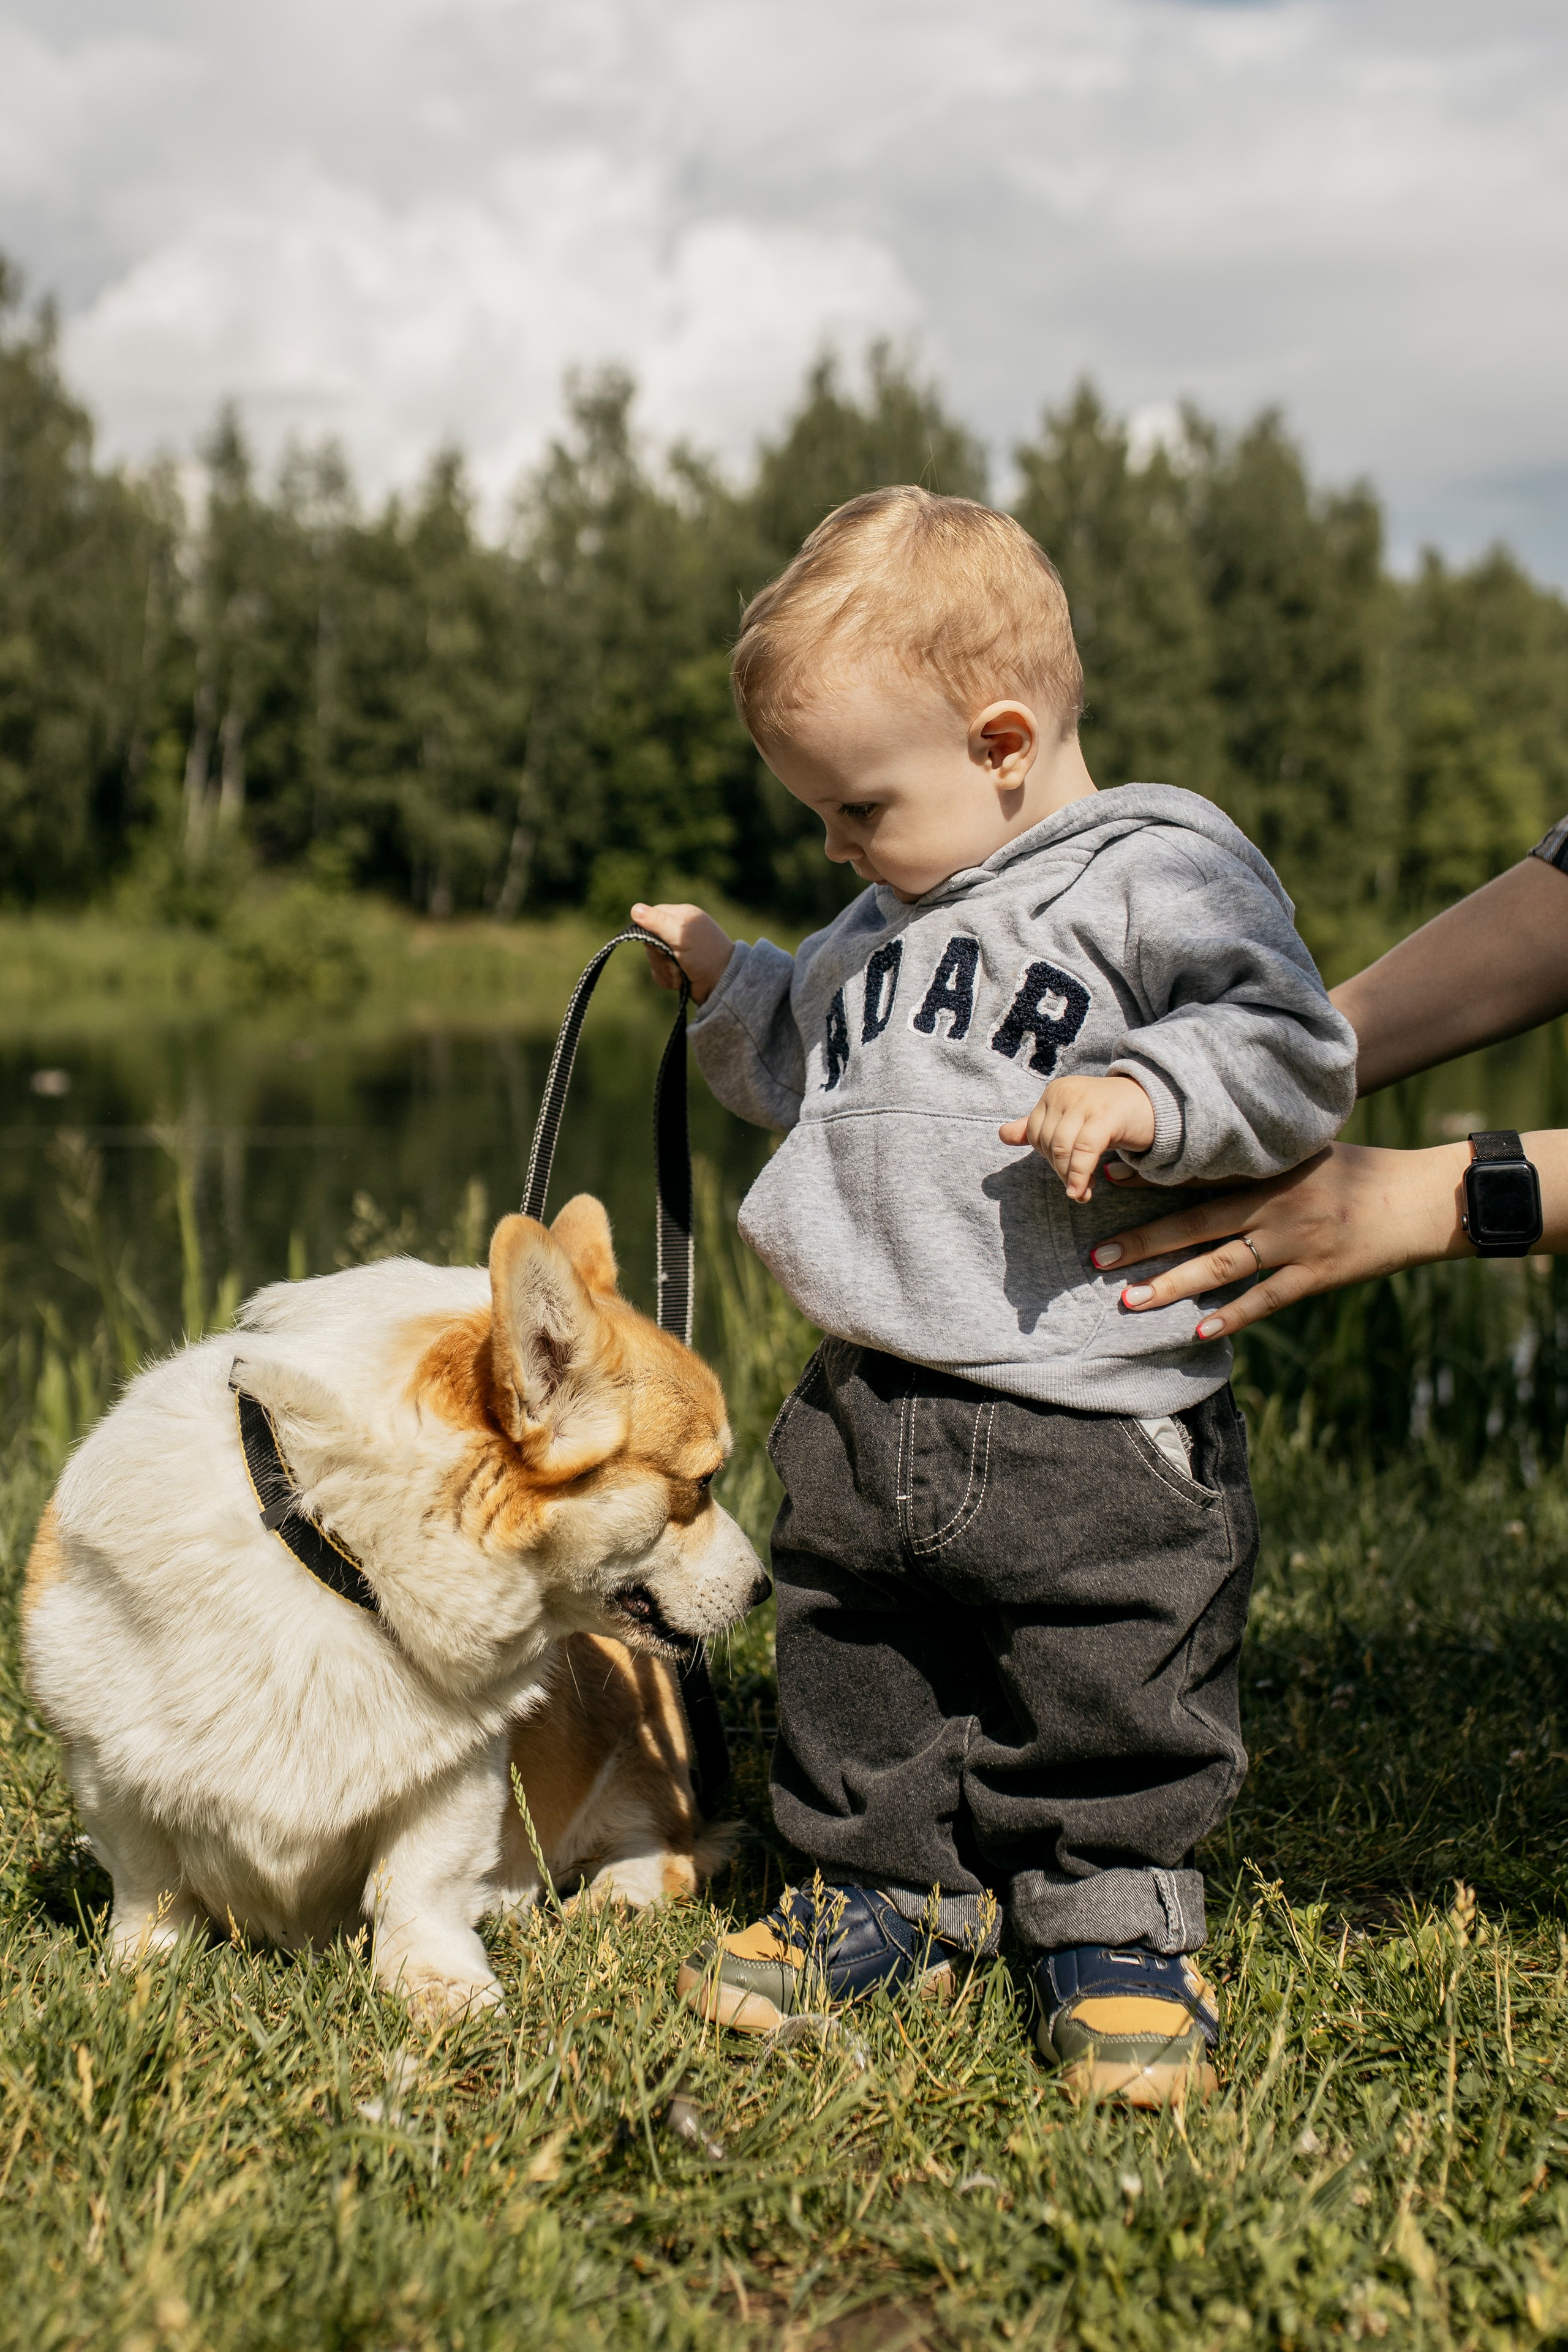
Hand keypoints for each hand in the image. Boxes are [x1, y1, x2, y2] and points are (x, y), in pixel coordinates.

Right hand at [630, 903, 735, 1004]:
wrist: (722, 985)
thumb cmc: (705, 954)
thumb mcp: (681, 934)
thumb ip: (658, 922)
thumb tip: (635, 909)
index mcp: (681, 915)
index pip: (649, 916)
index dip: (650, 930)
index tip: (662, 941)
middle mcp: (677, 931)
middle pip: (649, 940)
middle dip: (660, 955)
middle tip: (677, 958)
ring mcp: (676, 950)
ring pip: (653, 959)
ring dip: (665, 969)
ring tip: (683, 970)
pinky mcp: (676, 967)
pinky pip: (659, 972)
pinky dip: (669, 979)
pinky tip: (682, 979)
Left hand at [998, 1073, 1156, 1202]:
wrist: (1157, 1103)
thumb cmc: (1111, 1116)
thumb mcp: (1072, 1120)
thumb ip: (1038, 1127)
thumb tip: (1003, 1135)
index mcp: (1054, 1092)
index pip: (1035, 1133)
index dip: (1047, 1159)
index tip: (1064, 1174)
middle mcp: (1066, 1092)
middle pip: (1047, 1142)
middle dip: (1059, 1170)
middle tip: (1075, 1187)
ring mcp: (1086, 1100)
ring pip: (1062, 1149)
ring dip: (1069, 1177)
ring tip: (1081, 1192)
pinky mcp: (1107, 1114)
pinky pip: (1084, 1150)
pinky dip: (1079, 1175)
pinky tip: (1081, 1192)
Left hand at [1086, 1141, 1470, 1338]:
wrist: (1416, 1201)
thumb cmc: (1356, 1173)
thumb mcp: (1303, 1155)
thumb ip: (1255, 1164)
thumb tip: (1198, 1163)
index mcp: (1267, 1171)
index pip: (1197, 1175)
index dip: (1150, 1180)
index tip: (1105, 1181)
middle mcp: (1275, 1204)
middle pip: (1196, 1224)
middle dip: (1144, 1242)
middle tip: (1096, 1256)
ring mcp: (1295, 1242)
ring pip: (1222, 1267)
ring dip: (1174, 1285)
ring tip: (1130, 1300)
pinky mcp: (1316, 1276)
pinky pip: (1266, 1301)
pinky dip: (1232, 1317)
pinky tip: (1199, 1332)